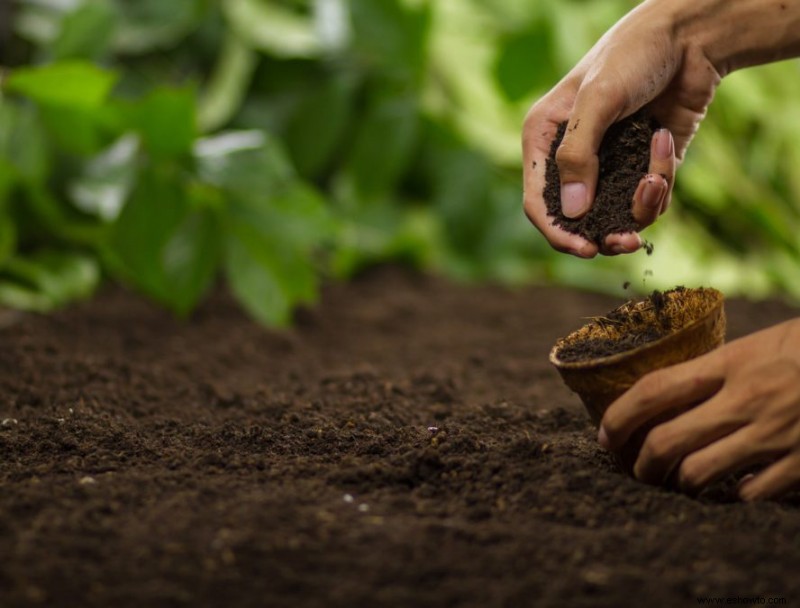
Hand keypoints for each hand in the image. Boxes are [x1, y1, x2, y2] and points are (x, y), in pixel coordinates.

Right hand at [522, 0, 719, 256]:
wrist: (691, 37)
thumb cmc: (633, 55)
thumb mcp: (598, 101)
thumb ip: (578, 156)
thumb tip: (572, 213)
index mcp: (545, 139)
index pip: (539, 202)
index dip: (557, 232)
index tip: (585, 249)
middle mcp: (573, 156)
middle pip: (577, 219)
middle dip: (604, 233)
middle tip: (628, 241)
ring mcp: (609, 164)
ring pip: (616, 215)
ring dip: (641, 205)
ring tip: (655, 176)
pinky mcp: (643, 165)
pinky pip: (648, 198)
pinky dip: (661, 181)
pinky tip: (664, 144)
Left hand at [599, 319, 799, 500]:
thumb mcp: (762, 345)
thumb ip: (718, 369)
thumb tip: (669, 394)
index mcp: (733, 363)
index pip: (655, 390)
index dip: (619, 416)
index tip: (604, 434)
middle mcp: (748, 399)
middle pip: (666, 441)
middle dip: (640, 462)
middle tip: (636, 468)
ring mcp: (776, 435)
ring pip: (698, 474)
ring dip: (679, 483)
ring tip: (678, 482)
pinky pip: (749, 495)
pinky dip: (731, 496)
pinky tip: (730, 490)